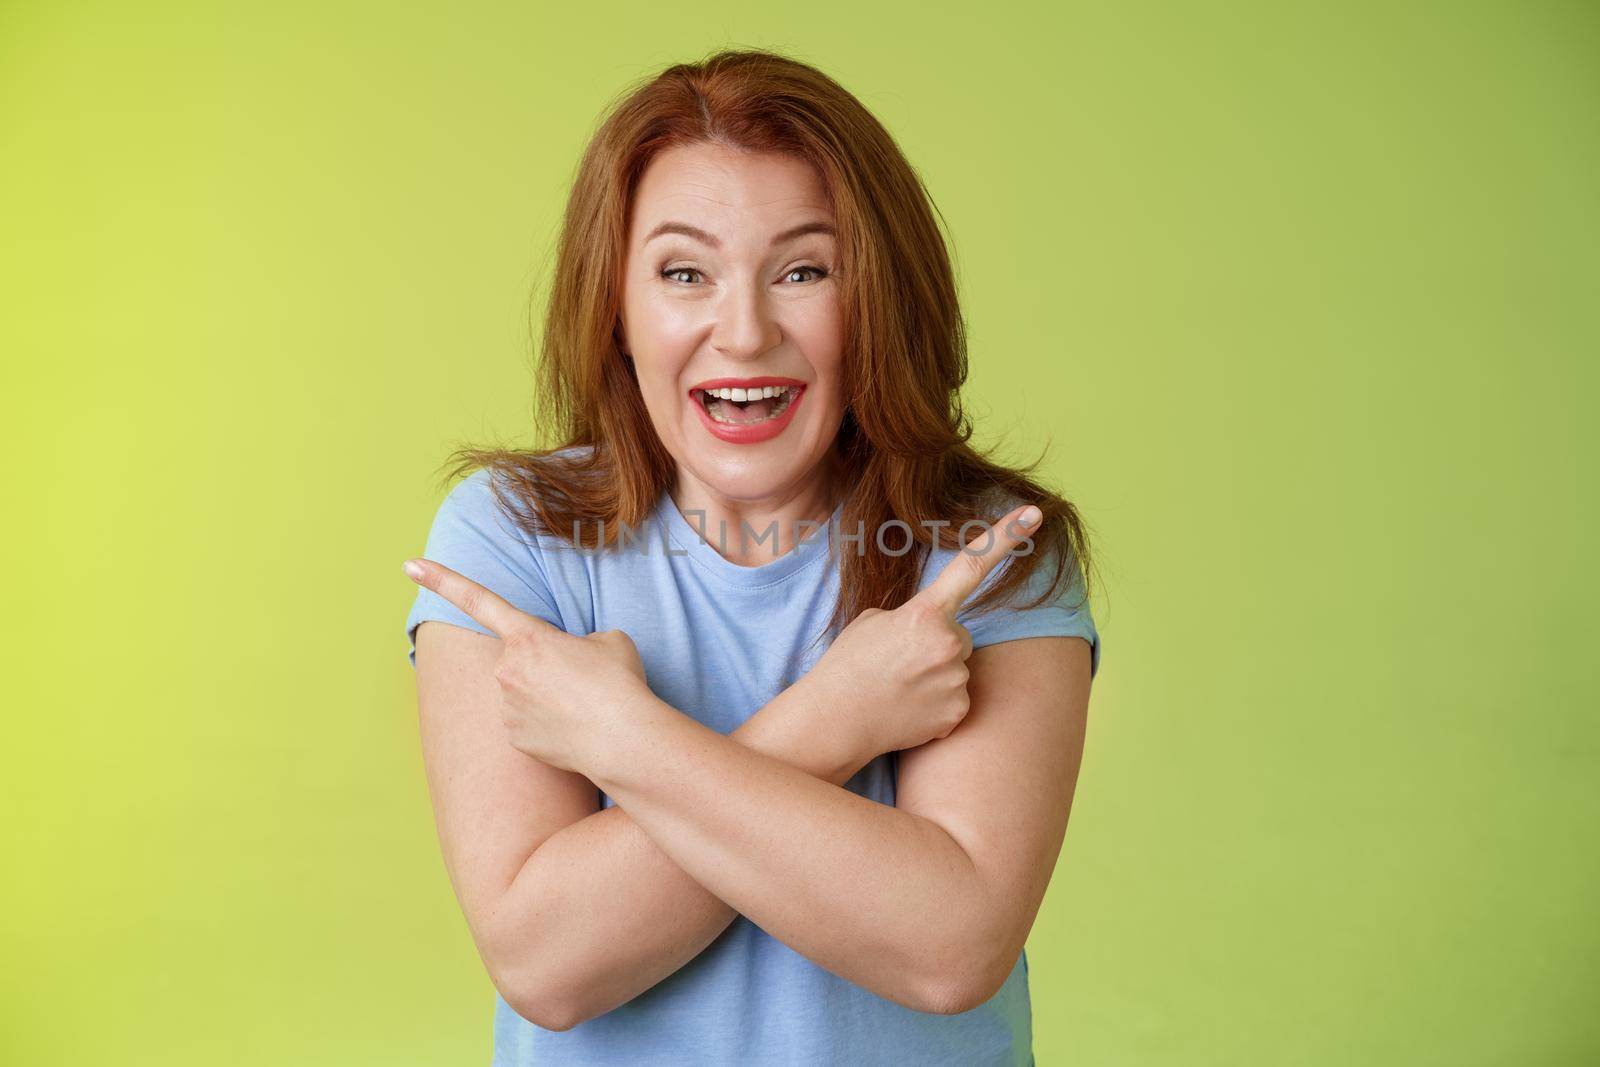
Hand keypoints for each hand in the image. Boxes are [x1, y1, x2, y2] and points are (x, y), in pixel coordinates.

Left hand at [403, 558, 653, 774]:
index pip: (477, 599)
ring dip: (548, 696)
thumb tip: (567, 662)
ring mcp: (505, 707)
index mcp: (527, 636)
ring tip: (584, 706)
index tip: (409, 565)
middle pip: (518, 659)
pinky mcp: (513, 738)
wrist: (623, 739)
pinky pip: (525, 723)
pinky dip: (547, 725)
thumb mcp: (607, 639)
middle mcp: (505, 669)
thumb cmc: (618, 683)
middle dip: (543, 665)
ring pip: (522, 693)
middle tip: (581, 679)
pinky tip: (573, 728)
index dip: (441, 579)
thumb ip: (576, 642)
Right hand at [800, 504, 1042, 759]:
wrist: (834, 720)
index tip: (1034, 513)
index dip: (1006, 536)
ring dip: (936, 674)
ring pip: (958, 668)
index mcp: (925, 612)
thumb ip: (914, 618)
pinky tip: (908, 708)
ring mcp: (956, 680)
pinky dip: (936, 703)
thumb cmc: (847, 665)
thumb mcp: (873, 621)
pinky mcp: (957, 712)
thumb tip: (937, 634)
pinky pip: (956, 698)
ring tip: (899, 686)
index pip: (972, 566)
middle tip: (899, 662)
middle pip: (960, 635)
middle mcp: (949, 643)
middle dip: (937, 644)